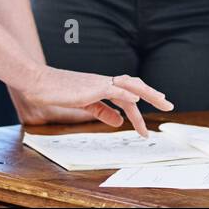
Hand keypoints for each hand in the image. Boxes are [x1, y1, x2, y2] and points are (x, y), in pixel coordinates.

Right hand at [20, 67, 172, 136]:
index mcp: (102, 87)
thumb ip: (102, 112)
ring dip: (148, 93)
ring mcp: (99, 83)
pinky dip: (127, 94)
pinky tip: (137, 102)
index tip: (146, 126)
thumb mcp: (84, 105)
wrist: (39, 83)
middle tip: (169, 105)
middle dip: (153, 95)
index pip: (127, 96)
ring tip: (162, 102)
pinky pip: (114, 89)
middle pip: (135, 87)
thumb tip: (119, 121)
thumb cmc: (57, 93)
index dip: (138, 111)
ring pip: (130, 85)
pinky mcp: (93, 86)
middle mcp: (105, 82)